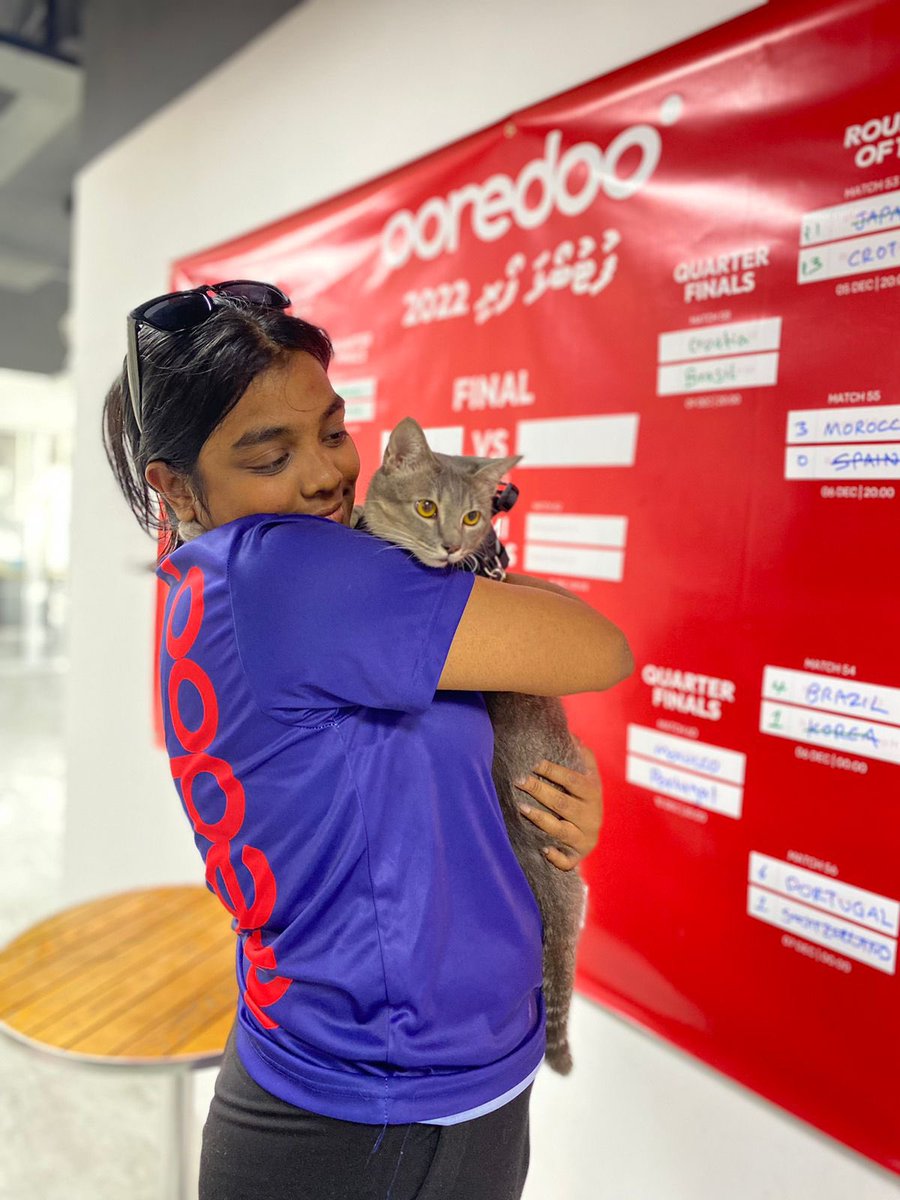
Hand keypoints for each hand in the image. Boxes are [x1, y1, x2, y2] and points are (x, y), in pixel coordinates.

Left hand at [514, 739, 602, 870]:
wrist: (593, 827)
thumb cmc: (584, 794)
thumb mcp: (588, 771)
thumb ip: (581, 752)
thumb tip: (568, 731)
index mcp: (592, 792)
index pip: (572, 780)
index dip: (553, 771)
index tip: (533, 763)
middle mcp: (591, 816)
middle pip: (563, 804)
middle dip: (539, 791)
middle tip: (519, 781)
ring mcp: (584, 837)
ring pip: (561, 830)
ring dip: (541, 819)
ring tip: (521, 808)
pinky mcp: (577, 856)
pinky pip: (567, 860)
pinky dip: (556, 856)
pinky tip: (543, 849)